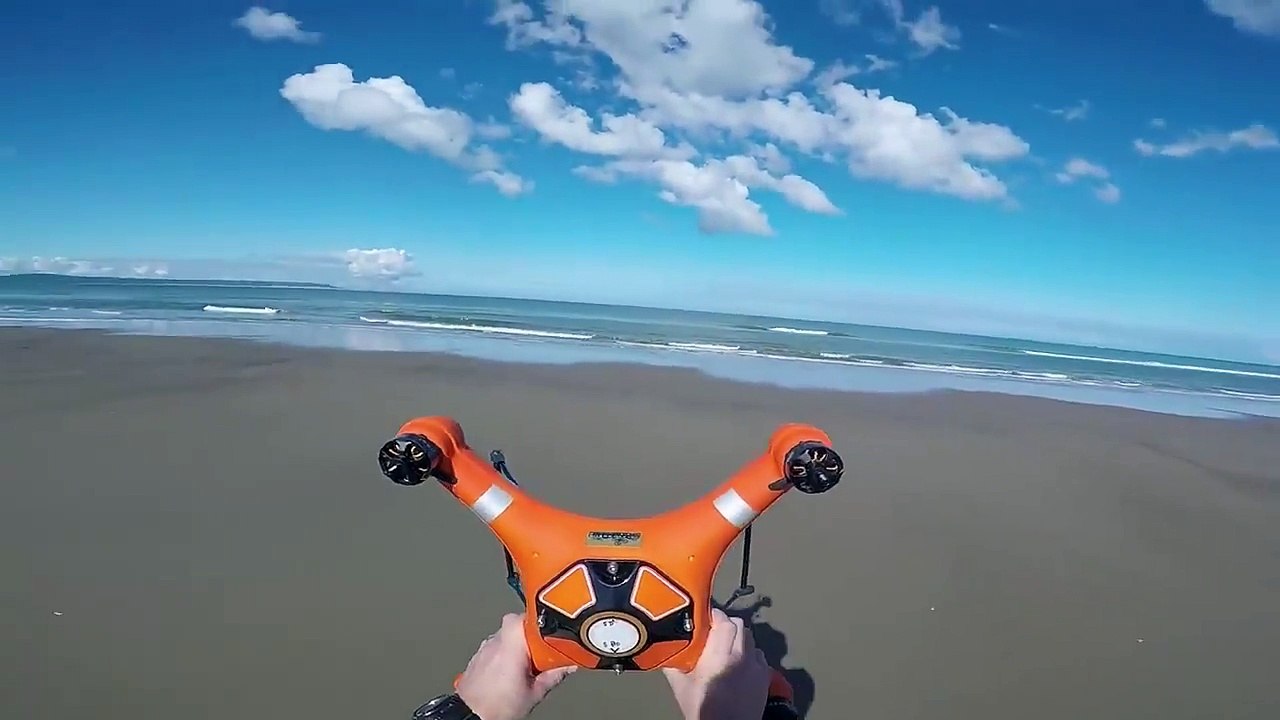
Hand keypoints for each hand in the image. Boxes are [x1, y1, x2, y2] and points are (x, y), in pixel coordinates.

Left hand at [455, 613, 576, 719]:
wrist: (469, 716)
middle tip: (543, 651)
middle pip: (519, 622)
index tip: (555, 636)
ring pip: (508, 633)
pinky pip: (497, 645)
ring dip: (519, 643)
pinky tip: (512, 669)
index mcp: (512, 643)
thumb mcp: (534, 693)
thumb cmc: (495, 706)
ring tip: (527, 664)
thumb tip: (568, 665)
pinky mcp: (478, 656)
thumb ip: (553, 676)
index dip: (546, 623)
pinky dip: (506, 652)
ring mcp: (485, 647)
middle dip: (533, 634)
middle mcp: (496, 640)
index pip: (531, 616)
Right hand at [663, 608, 770, 719]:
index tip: (704, 617)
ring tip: (726, 648)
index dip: (714, 615)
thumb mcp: (681, 686)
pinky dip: (750, 654)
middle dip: (726, 624)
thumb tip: (663, 649)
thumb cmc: (703, 709)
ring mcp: (757, 667)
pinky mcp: (765, 678)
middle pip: (739, 625)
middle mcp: (742, 656)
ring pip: (751, 639)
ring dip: (739, 639)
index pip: (724, 621)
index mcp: (721, 655)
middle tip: (713, 632)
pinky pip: (759, 656)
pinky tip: (739, 664)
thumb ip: (673, 664)